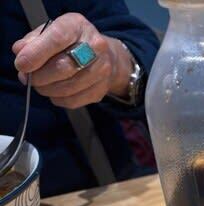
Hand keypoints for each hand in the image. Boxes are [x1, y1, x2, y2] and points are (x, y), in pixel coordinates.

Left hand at [12, 13, 132, 108]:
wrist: (103, 57)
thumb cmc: (70, 43)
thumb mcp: (49, 32)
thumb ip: (32, 42)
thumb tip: (20, 53)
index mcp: (77, 26)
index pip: (57, 39)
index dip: (36, 54)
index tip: (22, 65)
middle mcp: (95, 46)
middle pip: (63, 67)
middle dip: (40, 76)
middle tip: (30, 78)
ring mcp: (102, 69)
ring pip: (68, 87)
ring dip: (48, 90)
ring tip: (41, 85)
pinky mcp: (102, 89)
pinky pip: (74, 100)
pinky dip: (58, 99)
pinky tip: (55, 92)